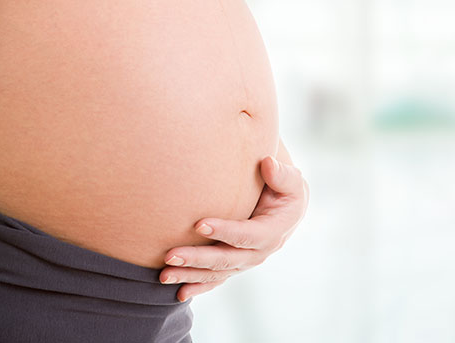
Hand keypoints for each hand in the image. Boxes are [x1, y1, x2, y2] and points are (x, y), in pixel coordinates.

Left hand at [160, 155, 308, 301]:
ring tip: (164, 274)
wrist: (287, 209)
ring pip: (216, 273)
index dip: (224, 231)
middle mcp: (259, 252)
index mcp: (272, 232)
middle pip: (226, 259)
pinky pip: (216, 280)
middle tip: (170, 255)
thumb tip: (267, 162)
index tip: (198, 224)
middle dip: (197, 258)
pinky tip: (179, 293)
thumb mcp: (290, 181)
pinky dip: (198, 286)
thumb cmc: (285, 190)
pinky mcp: (235, 265)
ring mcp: (245, 262)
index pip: (246, 235)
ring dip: (190, 274)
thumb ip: (281, 174)